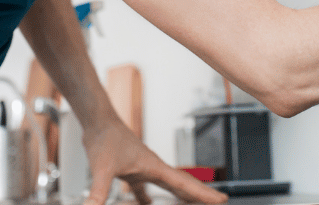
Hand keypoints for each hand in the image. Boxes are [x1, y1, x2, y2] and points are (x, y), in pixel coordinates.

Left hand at [82, 116, 226, 204]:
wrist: (97, 120)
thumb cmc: (104, 136)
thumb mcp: (102, 169)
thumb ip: (98, 193)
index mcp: (154, 167)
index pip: (185, 184)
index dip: (204, 194)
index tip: (222, 200)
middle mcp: (152, 168)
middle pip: (182, 185)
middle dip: (200, 195)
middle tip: (219, 201)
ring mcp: (142, 168)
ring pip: (166, 186)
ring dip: (179, 197)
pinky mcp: (130, 170)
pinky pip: (143, 188)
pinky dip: (146, 199)